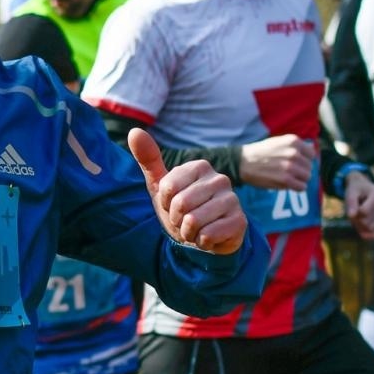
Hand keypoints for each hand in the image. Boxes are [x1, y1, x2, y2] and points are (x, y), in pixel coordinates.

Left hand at [129, 128, 246, 254]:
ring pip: (194, 221)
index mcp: (200, 166)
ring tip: (195, 229)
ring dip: (188, 232)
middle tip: (184, 219)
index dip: (165, 203)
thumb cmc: (180, 209)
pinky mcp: (239, 221)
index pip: (167, 187)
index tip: (172, 204)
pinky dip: (202, 241)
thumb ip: (148, 159)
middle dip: (176, 219)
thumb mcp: (160, 185)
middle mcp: (220, 179)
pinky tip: (208, 237)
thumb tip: (134, 131)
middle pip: (181, 204)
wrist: (204, 237)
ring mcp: (232, 199)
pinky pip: (208, 235)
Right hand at [239, 134, 316, 190]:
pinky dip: (297, 187)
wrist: (243, 162)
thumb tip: (312, 149)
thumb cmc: (261, 152)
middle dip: (301, 170)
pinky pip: (302, 187)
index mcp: (293, 141)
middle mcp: (293, 153)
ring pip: (307, 177)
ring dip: (299, 179)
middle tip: (289, 172)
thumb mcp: (279, 141)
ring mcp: (290, 167)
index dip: (304, 159)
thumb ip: (295, 145)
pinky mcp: (285, 180)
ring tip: (288, 178)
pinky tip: (288, 184)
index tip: (296, 163)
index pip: (311, 154)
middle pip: (309, 167)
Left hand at [344, 172, 373, 241]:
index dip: (353, 213)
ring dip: (359, 226)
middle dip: (355, 220)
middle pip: (367, 222)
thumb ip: (351, 201)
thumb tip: (351, 215)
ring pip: (370, 230)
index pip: (364, 212)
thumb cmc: (357, 189)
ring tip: (357, 217)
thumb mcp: (351, 191)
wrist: (364, 188)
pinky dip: (366, 234)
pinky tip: (361, 228)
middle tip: (352, 213)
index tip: (350, 208)